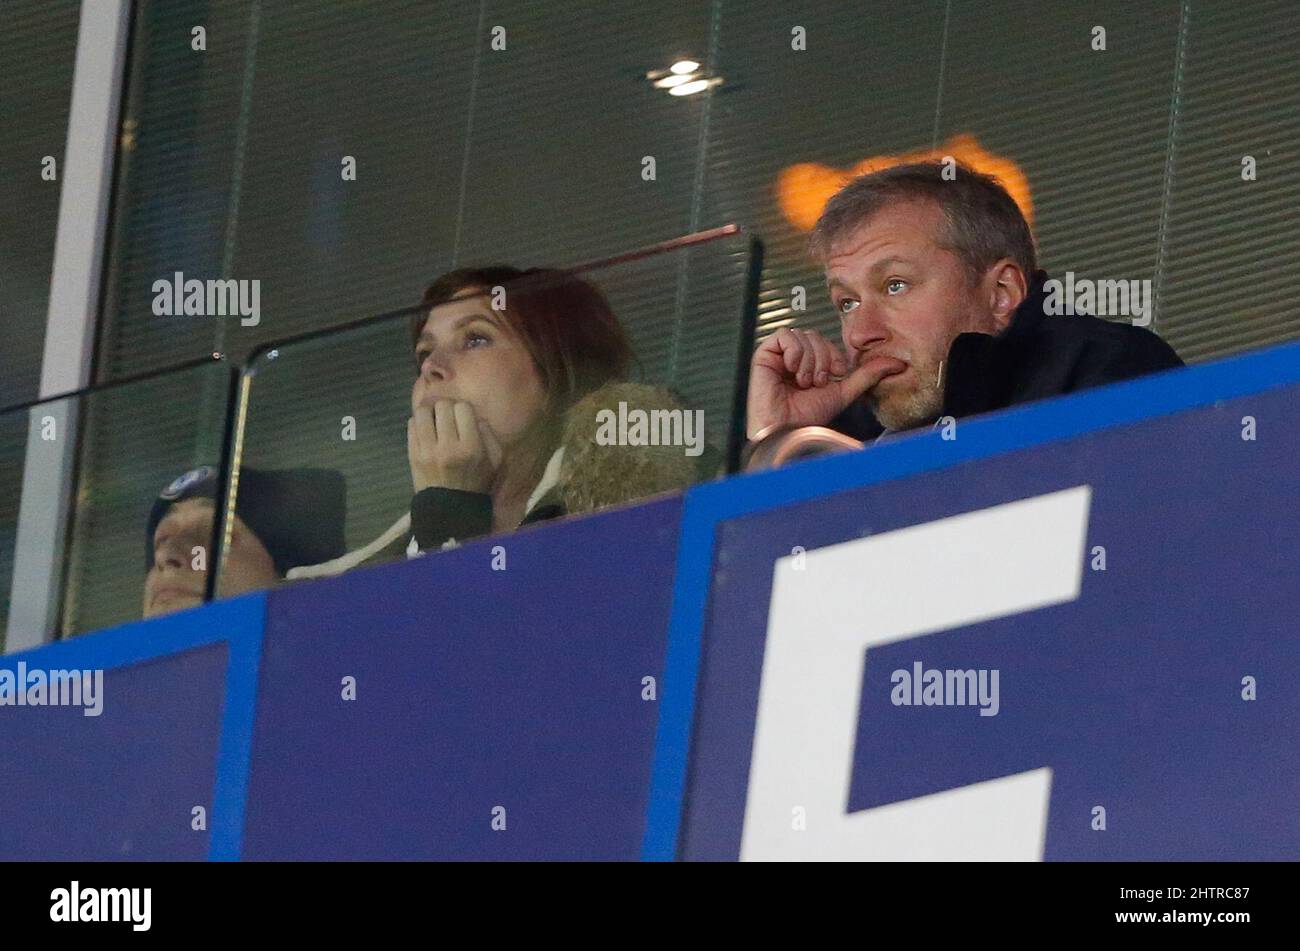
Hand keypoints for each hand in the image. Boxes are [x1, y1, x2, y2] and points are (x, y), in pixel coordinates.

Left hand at [408, 399, 503, 493]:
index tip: (463, 417)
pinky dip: (418, 423)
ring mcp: (427, 451)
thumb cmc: (476, 483)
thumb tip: (475, 416)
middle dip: (446, 407)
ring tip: (434, 419)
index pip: (463, 408)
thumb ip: (489, 435)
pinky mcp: (412, 455)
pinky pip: (411, 425)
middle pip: (442, 406)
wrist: (450, 509)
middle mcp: (448, 446)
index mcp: (471, 448)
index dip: (464, 409)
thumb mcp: (495, 462)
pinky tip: (425, 430)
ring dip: (429, 411)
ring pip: (422, 412)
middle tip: (447, 416)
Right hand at [745, 327, 906, 437]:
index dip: (833, 355)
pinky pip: (784, 335)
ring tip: (804, 382)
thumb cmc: (807, 417)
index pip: (827, 343)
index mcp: (810, 364)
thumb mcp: (843, 392)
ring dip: (809, 360)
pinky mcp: (765, 354)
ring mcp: (779, 356)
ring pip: (803, 335)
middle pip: (816, 336)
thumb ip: (867, 375)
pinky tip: (792, 370)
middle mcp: (795, 358)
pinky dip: (794, 352)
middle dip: (822, 359)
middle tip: (817, 382)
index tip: (834, 374)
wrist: (786, 429)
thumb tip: (896, 363)